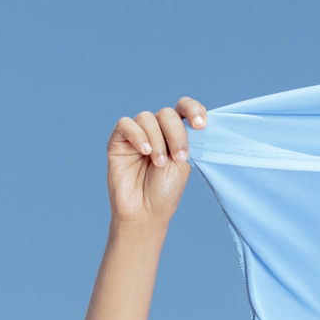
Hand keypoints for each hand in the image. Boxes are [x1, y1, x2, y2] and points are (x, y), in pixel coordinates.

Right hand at [107, 97, 207, 226]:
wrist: (145, 211)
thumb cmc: (165, 190)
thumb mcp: (182, 163)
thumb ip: (185, 138)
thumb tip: (191, 120)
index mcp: (175, 133)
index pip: (183, 108)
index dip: (193, 109)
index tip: (201, 125)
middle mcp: (156, 130)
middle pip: (167, 113)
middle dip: (176, 134)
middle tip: (179, 158)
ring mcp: (137, 134)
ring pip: (147, 117)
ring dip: (157, 140)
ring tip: (159, 163)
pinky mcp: (118, 141)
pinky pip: (125, 124)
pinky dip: (137, 135)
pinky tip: (145, 151)